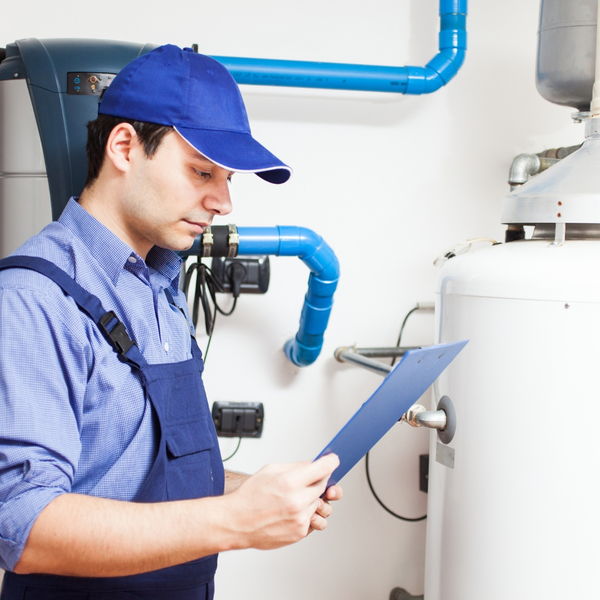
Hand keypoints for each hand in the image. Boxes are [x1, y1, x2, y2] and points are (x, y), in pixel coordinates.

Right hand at [225, 454, 339, 549]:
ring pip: (320, 503)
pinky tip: (291, 511)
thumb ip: (296, 466)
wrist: (237, 522)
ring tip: (298, 498)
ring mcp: (300, 518)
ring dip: (312, 499)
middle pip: (324, 486)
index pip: (323, 469)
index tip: (333, 460)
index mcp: (290, 482)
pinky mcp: (300, 532)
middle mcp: (297, 501)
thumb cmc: (250, 496)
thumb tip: (314, 463)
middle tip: (309, 479)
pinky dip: (306, 513)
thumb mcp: (270, 470)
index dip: (330, 462)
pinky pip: (313, 518)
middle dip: (319, 480)